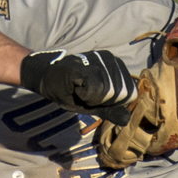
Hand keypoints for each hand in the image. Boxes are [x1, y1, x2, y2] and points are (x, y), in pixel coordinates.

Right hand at [20, 49, 136, 112]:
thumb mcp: (94, 105)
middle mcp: (110, 59)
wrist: (48, 80)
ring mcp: (97, 58)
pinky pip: (92, 88)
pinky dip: (83, 93)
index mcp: (117, 67)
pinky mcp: (83, 62)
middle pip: (118, 93)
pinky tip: (75, 86)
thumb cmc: (72, 92)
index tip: (97, 97)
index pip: (129, 93)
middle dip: (101, 100)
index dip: (113, 102)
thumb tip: (127, 119)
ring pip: (106, 90)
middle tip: (85, 92)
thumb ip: (111, 110)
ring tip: (80, 88)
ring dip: (91, 97)